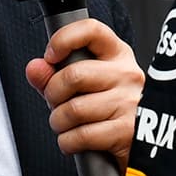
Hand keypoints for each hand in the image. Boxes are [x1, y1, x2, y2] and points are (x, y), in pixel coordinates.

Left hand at [25, 18, 144, 168]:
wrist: (141, 145)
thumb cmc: (108, 112)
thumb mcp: (84, 87)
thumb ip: (54, 76)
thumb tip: (34, 68)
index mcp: (117, 55)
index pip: (91, 30)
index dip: (63, 39)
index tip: (50, 56)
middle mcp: (126, 74)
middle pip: (74, 75)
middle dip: (53, 94)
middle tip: (56, 104)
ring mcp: (129, 102)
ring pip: (73, 109)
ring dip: (58, 122)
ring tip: (65, 125)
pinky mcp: (126, 132)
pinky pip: (81, 136)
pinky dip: (68, 142)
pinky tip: (74, 141)